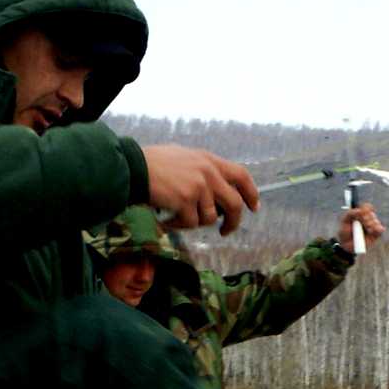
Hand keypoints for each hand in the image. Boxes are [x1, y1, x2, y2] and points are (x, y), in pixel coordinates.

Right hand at [142, 145, 259, 235]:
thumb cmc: (154, 163)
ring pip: (209, 218)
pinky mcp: (185, 201)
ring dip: (194, 223)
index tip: (254, 207)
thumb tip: (217, 190)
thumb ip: (204, 170)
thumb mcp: (186, 157)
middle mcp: (208, 172)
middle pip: (233, 203)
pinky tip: (168, 220)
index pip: (241, 175)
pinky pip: (190, 223)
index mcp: (209, 160)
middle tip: (225, 231)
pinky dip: (179, 226)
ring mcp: (198, 187)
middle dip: (232, 222)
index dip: (251, 193)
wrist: (134, 167)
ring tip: (179, 218)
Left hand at [339, 204, 383, 251]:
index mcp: (360, 213)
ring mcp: (372, 226)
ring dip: (372, 224)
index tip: (363, 212)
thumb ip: (350, 213)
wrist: (346, 245)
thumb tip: (360, 210)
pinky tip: (372, 231)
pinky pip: (380, 230)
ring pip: (376, 222)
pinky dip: (378, 229)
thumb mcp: (344, 221)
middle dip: (368, 218)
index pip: (367, 207)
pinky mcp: (376, 235)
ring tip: (367, 229)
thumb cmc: (344, 231)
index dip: (366, 208)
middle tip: (363, 222)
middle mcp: (367, 219)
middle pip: (372, 214)